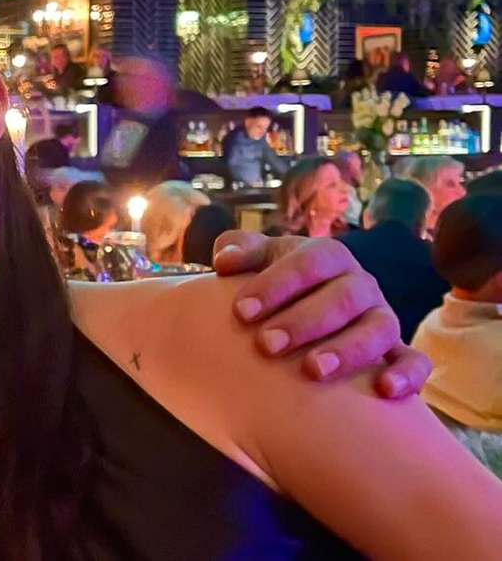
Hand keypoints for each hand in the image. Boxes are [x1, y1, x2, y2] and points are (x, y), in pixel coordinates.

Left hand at [212, 231, 431, 399]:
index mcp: (328, 255)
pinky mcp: (397, 351)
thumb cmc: (275, 284)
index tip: (241, 312)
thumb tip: (224, 260)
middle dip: (303, 322)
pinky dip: (406, 374)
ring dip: (348, 350)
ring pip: (379, 329)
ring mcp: (382, 317)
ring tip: (312, 370)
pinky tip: (384, 390)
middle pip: (342, 297)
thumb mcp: (257, 260)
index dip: (275, 284)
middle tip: (265, 345)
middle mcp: (360, 284)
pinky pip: (414, 361)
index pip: (309, 262)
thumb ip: (239, 250)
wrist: (304, 309)